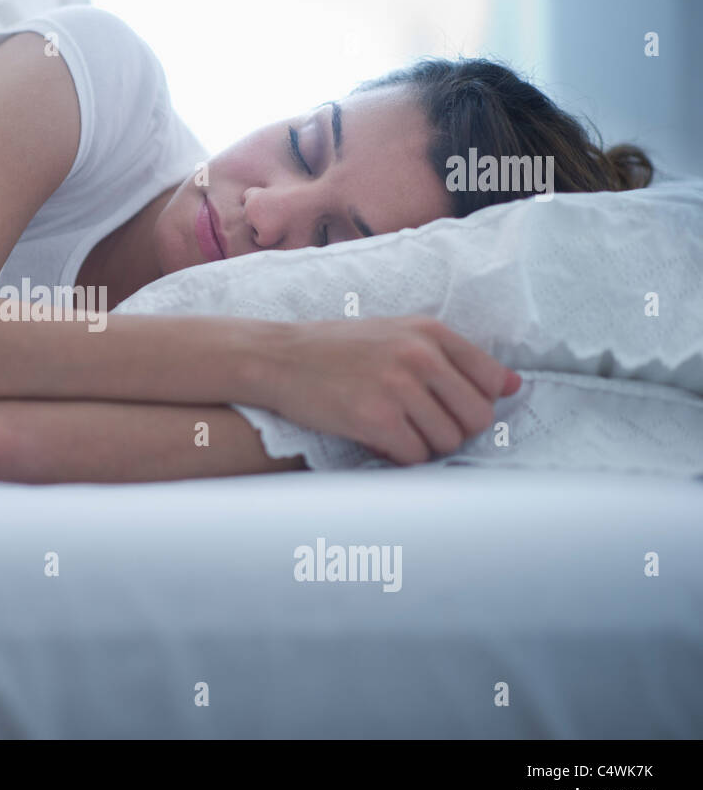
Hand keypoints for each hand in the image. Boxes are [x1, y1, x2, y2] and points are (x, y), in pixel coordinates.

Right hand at [259, 316, 521, 464]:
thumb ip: (451, 356)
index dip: (476, 403)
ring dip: (425, 446)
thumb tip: (512, 386)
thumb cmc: (336, 349)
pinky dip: (399, 457)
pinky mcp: (375, 419)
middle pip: (476, 417)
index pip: (491, 380)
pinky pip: (414, 456)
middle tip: (422, 427)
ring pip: (447, 441)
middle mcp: (419, 356)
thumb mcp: (396, 333)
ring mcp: (397, 388)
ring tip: (396, 431)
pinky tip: (378, 440)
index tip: (450, 409)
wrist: (277, 358)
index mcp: (429, 332)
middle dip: (455, 430)